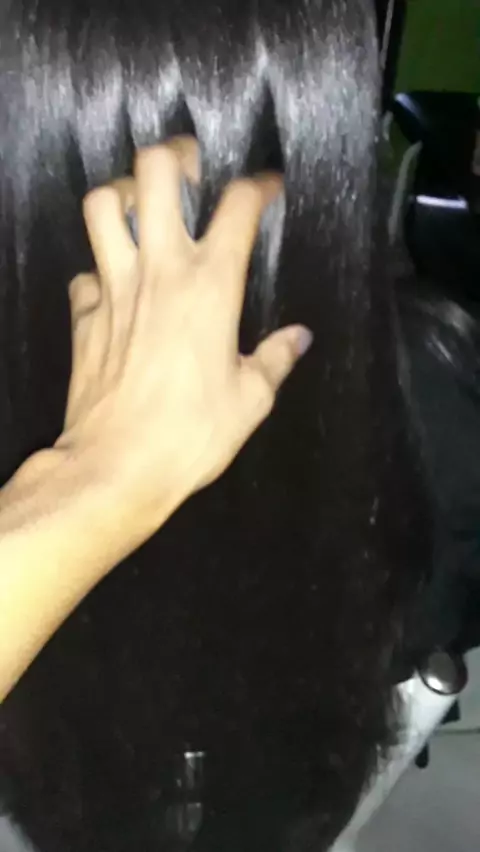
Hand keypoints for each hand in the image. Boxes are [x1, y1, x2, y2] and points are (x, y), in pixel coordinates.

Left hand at [57, 138, 311, 536]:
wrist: (118, 465)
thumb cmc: (193, 434)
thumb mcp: (251, 400)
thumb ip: (276, 359)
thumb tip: (298, 338)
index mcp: (212, 285)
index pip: (238, 206)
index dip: (259, 185)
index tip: (268, 188)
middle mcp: (160, 270)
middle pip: (155, 173)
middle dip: (175, 156)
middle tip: (190, 171)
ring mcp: (114, 287)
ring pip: (101, 205)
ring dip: (121, 195)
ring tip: (139, 207)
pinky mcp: (83, 315)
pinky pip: (84, 272)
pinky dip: (98, 270)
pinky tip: (113, 286)